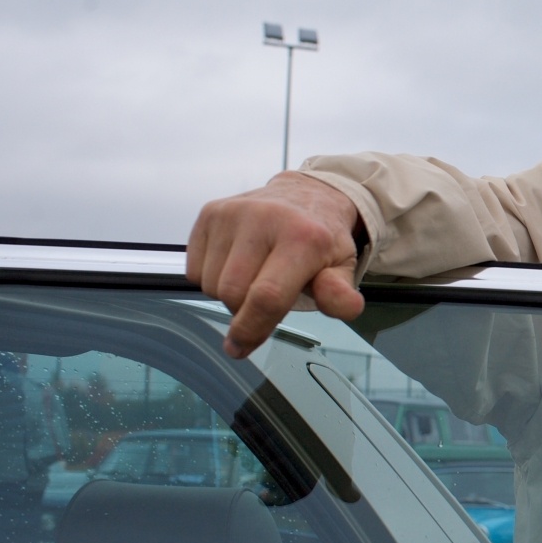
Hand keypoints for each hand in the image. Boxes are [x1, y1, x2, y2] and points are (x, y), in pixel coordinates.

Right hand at [187, 172, 366, 357]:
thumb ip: (340, 293)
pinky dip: (211, 277)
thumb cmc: (322, 239)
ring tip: (255, 276)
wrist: (306, 195)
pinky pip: (194, 269)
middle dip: (244, 311)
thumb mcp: (342, 267)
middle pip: (232, 293)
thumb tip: (347, 307)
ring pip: (210, 283)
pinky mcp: (210, 212)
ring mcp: (232, 212)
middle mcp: (264, 218)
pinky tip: (237, 262)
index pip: (267, 296)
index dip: (251, 328)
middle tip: (266, 300)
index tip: (240, 347)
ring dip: (228, 293)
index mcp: (303, 237)